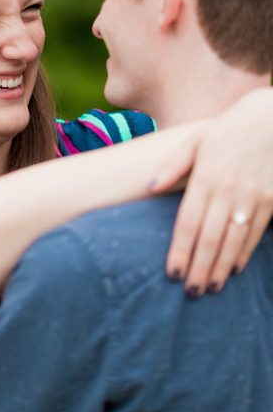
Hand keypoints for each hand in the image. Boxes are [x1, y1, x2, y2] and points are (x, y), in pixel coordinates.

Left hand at [152, 87, 272, 294]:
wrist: (271, 119)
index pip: (188, 223)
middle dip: (199, 267)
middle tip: (190, 292)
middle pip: (210, 238)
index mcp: (204, 178)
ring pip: (234, 241)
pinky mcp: (271, 200)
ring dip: (221, 267)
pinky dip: (244, 253)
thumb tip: (150, 187)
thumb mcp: (194, 141)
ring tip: (209, 288)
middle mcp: (228, 191)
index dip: (179, 251)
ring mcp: (253, 198)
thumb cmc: (226, 130)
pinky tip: (233, 269)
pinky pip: (256, 233)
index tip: (172, 273)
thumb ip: (172, 166)